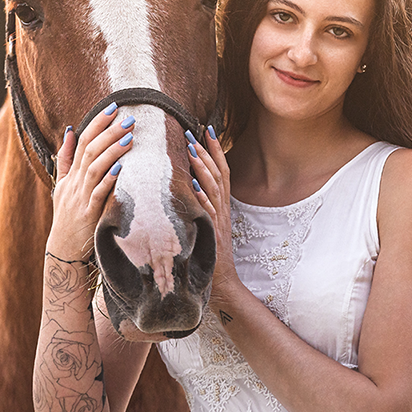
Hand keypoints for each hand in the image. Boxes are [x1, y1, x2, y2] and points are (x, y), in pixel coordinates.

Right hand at [47, 103, 134, 261]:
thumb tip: (69, 131)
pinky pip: (99, 193)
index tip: (113, 107)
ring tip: (129, 136)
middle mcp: (75, 182)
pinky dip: (109, 179)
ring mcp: (81, 197)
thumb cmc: (66, 216)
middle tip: (128, 117)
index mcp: (71, 174)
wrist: (63, 251)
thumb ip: (66, 159)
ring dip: (112, 150)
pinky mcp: (89, 213)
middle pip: (91, 150)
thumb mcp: (62, 185)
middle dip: (109, 132)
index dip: (97, 123)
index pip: (83, 141)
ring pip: (95, 167)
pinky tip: (121, 167)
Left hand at [185, 126, 241, 307]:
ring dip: (202, 168)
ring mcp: (218, 221)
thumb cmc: (210, 252)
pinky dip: (201, 198)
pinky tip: (192, 186)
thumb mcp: (209, 223)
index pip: (221, 170)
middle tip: (193, 131)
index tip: (207, 128)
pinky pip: (207, 213)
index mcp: (222, 204)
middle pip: (217, 174)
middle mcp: (222, 208)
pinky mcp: (212, 234)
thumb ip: (203, 203)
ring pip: (212, 188)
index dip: (216, 149)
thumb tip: (189, 183)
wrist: (222, 282)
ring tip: (192, 149)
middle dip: (206, 151)